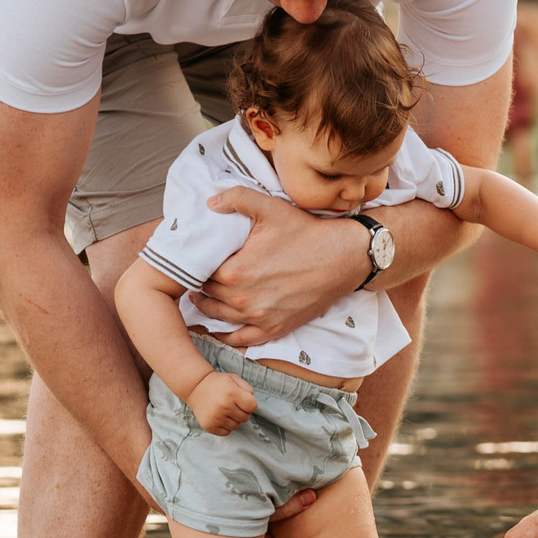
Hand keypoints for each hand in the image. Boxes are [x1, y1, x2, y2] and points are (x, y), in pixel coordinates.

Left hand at [188, 189, 367, 345]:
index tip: (193, 258)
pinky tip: (217, 328)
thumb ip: (237, 199)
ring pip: (218, 316)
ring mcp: (259, 317)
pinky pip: (241, 339)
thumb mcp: (271, 207)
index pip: (200, 271)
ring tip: (200, 297)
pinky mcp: (275, 328)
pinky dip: (225, 335)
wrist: (343, 258)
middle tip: (195, 275)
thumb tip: (210, 203)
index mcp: (236, 271)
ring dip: (207, 307)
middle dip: (199, 283)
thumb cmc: (308, 233)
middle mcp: (243, 299)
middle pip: (206, 294)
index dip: (195, 263)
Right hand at [188, 370, 257, 434]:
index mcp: (231, 393)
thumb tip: (253, 405)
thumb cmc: (218, 383)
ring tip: (226, 410)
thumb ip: (248, 389)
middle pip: (246, 417)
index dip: (250, 404)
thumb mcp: (234, 379)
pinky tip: (220, 417)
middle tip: (234, 405)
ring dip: (234, 419)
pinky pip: (226, 432)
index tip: (243, 401)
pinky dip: (226, 426)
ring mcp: (216, 418)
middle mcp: (224, 407)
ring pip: (236, 426)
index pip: (252, 407)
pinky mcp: (209, 426)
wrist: (195, 387)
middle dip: (243, 412)